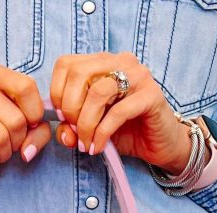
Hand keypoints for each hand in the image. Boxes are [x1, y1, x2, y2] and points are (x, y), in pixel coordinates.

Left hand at [49, 52, 196, 174]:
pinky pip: (118, 112)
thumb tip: (63, 132)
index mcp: (102, 63)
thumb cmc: (125, 132)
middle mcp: (120, 62)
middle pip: (78, 74)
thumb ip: (72, 128)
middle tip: (75, 132)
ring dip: (85, 123)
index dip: (57, 93)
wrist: (160, 146)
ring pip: (97, 92)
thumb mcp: (91, 130)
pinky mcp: (151, 95)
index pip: (66, 64)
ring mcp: (138, 76)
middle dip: (69, 108)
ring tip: (86, 143)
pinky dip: (102, 133)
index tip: (62, 118)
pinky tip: (98, 147)